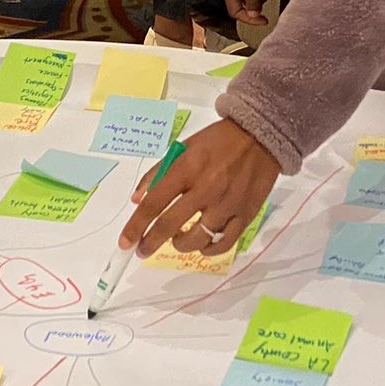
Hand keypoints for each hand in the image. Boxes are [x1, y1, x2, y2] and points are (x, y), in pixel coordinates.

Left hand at [119, 119, 279, 259]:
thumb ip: (159, 173)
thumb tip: (137, 200)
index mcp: (187, 168)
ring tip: (177, 240)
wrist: (260, 135)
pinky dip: (208, 250)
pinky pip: (224, 243)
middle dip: (151, 242)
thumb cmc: (218, 141)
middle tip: (142, 250)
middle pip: (170, 224)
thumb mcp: (184, 148)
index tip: (125, 242)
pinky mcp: (245, 214)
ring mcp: (227, 204)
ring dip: (180, 244)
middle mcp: (206, 188)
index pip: (154, 202)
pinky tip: (202, 245)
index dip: (135, 226)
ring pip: (197, 239)